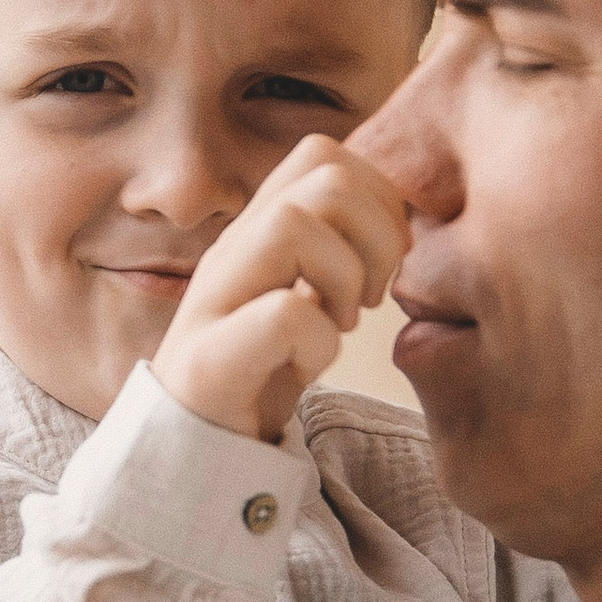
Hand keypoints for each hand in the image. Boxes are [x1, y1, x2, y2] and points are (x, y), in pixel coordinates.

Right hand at [153, 138, 408, 444]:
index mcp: (259, 229)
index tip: (385, 259)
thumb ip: (338, 249)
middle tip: (371, 295)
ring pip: (292, 224)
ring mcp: (214, 299)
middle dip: (376, 232)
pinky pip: (284, 314)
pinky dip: (320, 342)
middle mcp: (233, 250)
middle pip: (323, 175)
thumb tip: (405, 221)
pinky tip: (310, 364)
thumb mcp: (309, 296)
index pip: (324, 153)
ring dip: (344, 276)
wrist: (196, 449)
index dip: (377, 195)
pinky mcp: (209, 359)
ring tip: (342, 323)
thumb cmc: (263, 371)